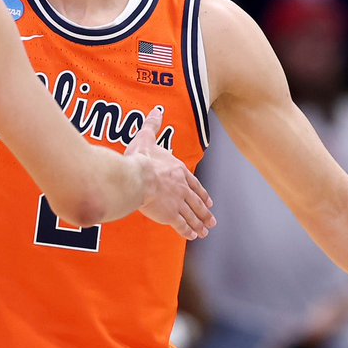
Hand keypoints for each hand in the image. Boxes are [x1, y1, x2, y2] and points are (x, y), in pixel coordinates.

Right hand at [126, 107, 215, 238]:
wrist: (135, 177)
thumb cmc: (139, 159)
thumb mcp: (146, 137)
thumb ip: (152, 125)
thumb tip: (158, 110)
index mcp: (178, 171)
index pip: (194, 184)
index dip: (202, 193)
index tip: (208, 201)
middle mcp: (182, 188)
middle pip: (196, 202)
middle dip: (205, 212)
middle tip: (212, 221)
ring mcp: (177, 202)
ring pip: (192, 215)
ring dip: (200, 224)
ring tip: (204, 232)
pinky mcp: (170, 215)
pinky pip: (182, 225)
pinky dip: (188, 231)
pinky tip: (191, 236)